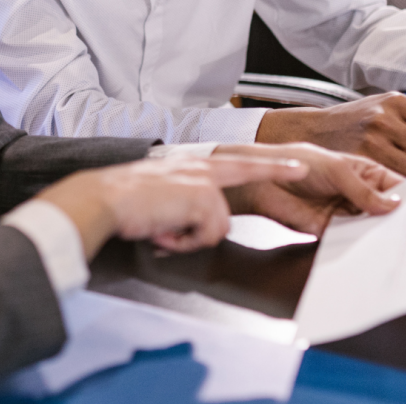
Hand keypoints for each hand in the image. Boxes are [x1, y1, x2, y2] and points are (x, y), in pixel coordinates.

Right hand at [36, 154, 308, 260]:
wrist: (104, 198)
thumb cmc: (122, 200)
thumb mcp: (160, 198)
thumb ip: (183, 204)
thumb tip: (187, 225)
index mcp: (189, 167)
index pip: (234, 162)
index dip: (264, 164)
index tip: (290, 163)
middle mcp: (197, 168)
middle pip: (247, 168)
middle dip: (277, 169)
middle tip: (301, 169)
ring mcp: (201, 181)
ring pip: (218, 224)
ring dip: (192, 237)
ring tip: (165, 230)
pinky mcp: (200, 197)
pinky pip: (207, 234)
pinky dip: (185, 242)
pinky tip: (165, 233)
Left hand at [214, 142, 401, 235]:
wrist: (264, 181)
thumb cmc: (298, 162)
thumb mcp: (336, 169)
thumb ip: (363, 189)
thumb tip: (393, 204)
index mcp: (366, 173)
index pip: (396, 186)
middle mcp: (360, 194)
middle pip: (388, 211)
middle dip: (401, 221)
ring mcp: (348, 213)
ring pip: (373, 228)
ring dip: (383, 236)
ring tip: (400, 245)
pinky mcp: (334, 231)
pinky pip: (353, 241)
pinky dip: (363, 247)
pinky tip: (374, 252)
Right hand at [255, 92, 405, 175]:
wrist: (310, 131)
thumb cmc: (351, 122)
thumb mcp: (384, 110)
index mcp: (396, 102)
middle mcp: (385, 117)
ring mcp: (372, 138)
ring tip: (403, 175)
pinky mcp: (361, 158)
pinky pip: (395, 178)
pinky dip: (398, 184)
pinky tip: (389, 181)